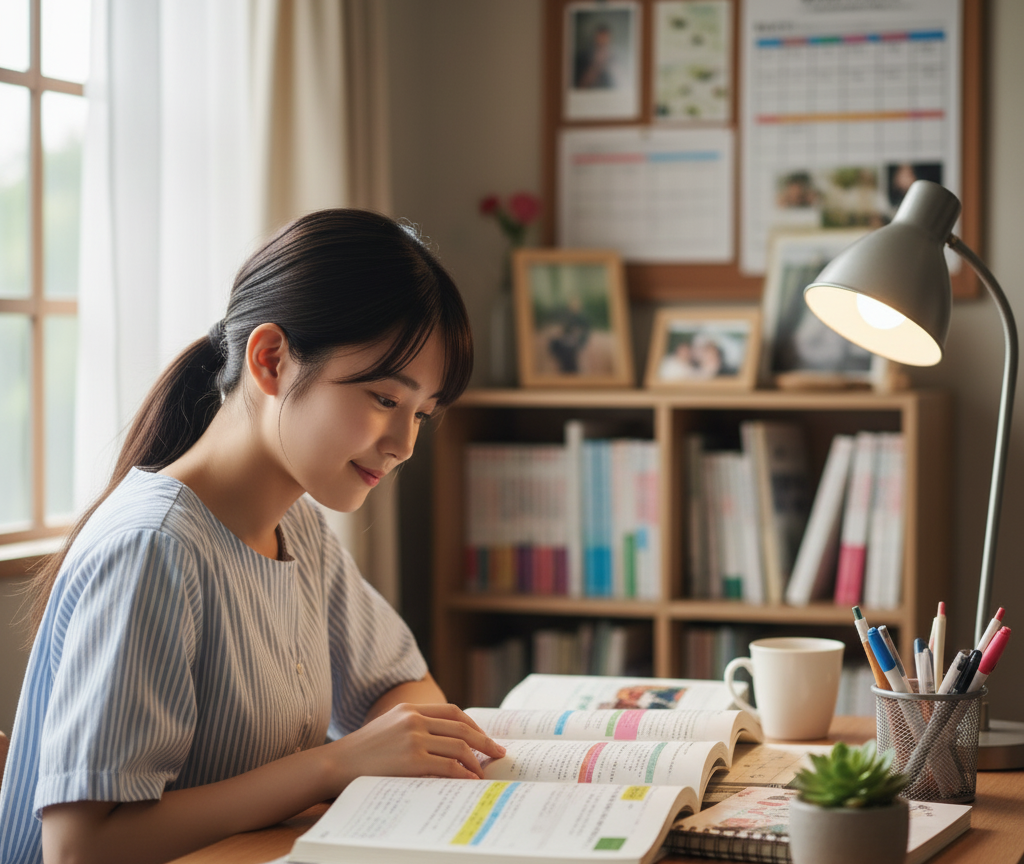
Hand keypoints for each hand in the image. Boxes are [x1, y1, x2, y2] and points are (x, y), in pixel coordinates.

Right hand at [327, 702, 505, 787]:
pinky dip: (463, 773)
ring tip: (483, 773)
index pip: (452, 711)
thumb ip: (413, 728)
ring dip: (476, 761)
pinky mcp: (411, 759)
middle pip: (462, 728)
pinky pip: (448, 766)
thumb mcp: (388, 728)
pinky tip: (469, 780)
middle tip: (500, 752)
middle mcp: (414, 719)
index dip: (473, 725)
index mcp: (410, 709)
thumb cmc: (361, 752)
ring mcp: (413, 738)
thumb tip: (444, 743)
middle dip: (485, 741)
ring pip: (459, 747)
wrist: (335, 764)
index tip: (485, 737)